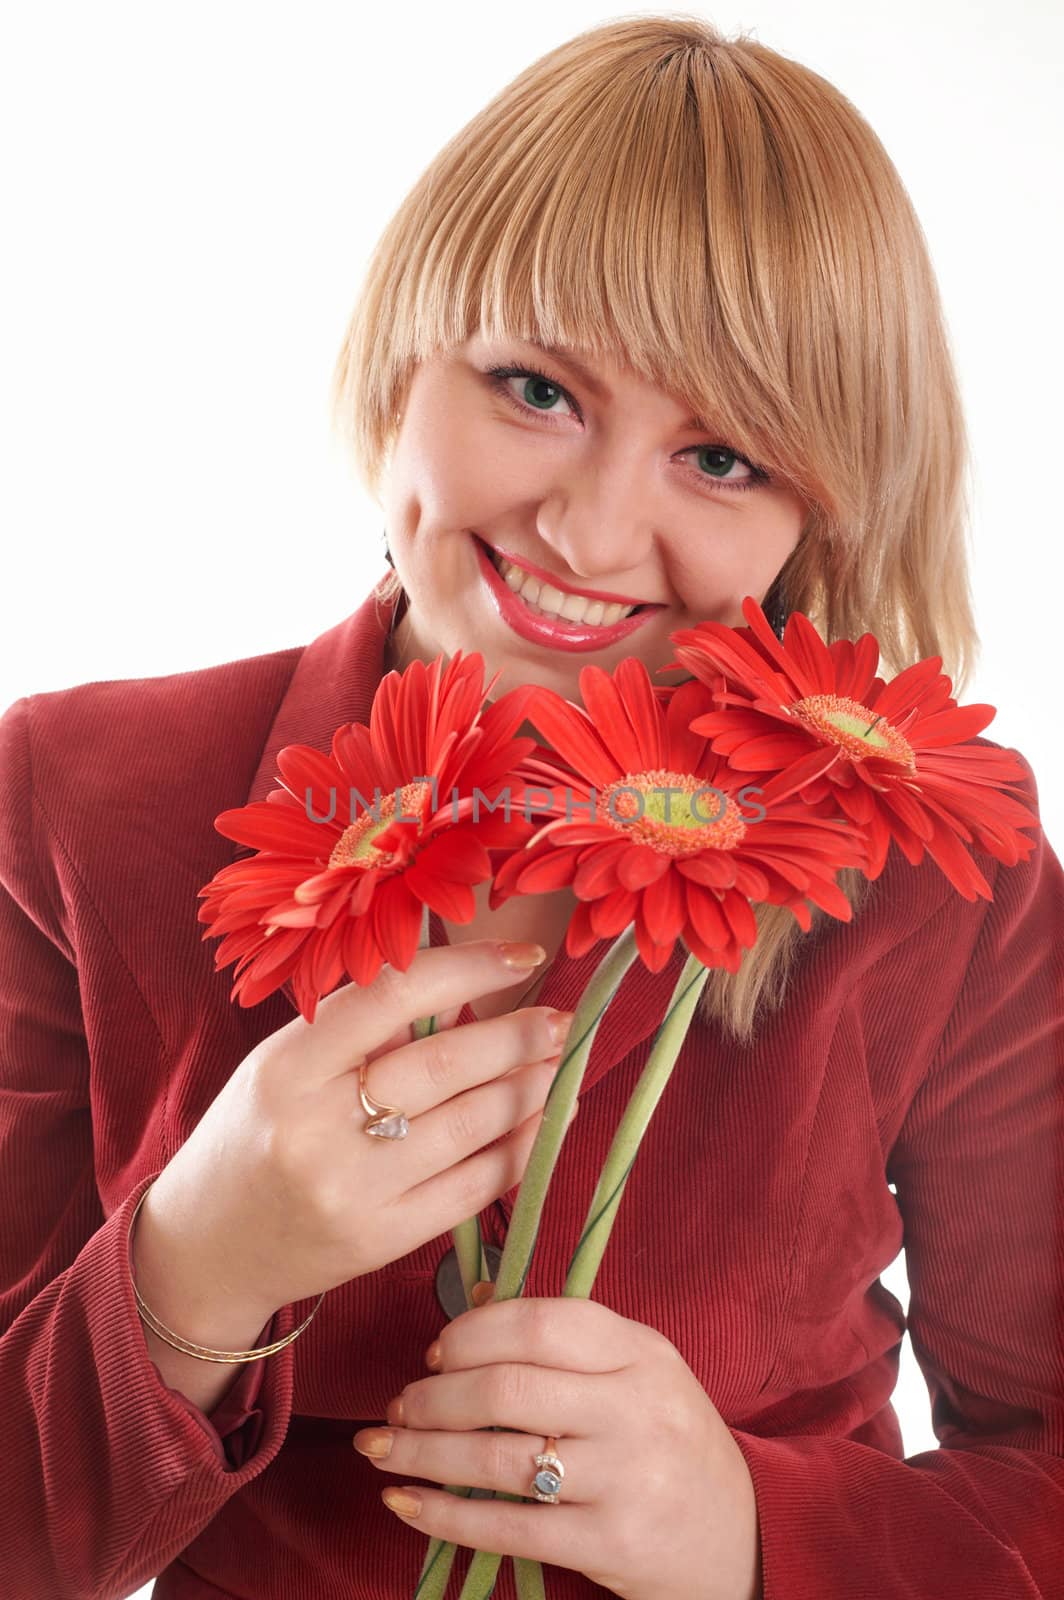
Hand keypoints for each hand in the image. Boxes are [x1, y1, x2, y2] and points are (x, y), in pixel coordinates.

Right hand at [136, 940, 573, 1321]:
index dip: (467, 970)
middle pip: (443, 1066)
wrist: (208, 1248)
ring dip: (531, 1089)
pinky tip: (545, 1121)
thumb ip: (359, 1030)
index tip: (523, 957)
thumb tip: (462, 984)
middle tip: (561, 1019)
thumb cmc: (253, 1136)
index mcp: (286, 1069)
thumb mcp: (281, 1066)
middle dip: (517, 1036)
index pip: (390, 999)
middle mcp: (315, 1130)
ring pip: (469, 1126)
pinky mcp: (382, 1242)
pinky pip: (473, 1187)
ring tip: (561, 1063)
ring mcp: (352, 1192)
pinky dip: (521, 1149)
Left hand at [354, 1296, 762, 1599]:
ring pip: (498, 1459)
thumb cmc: (669, 1441)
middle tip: (397, 1406)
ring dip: (423, 1453)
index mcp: (641, 1352)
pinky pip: (507, 1527)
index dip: (472, 1333)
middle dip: (433, 1397)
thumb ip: (564, 1338)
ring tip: (383, 1450)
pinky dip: (443, 1515)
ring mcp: (626, 1478)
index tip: (434, 1351)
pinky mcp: (610, 1544)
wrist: (741, 1536)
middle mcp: (636, 1408)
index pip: (541, 1323)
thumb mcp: (637, 1372)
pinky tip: (405, 1502)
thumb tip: (474, 1295)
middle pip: (507, 1390)